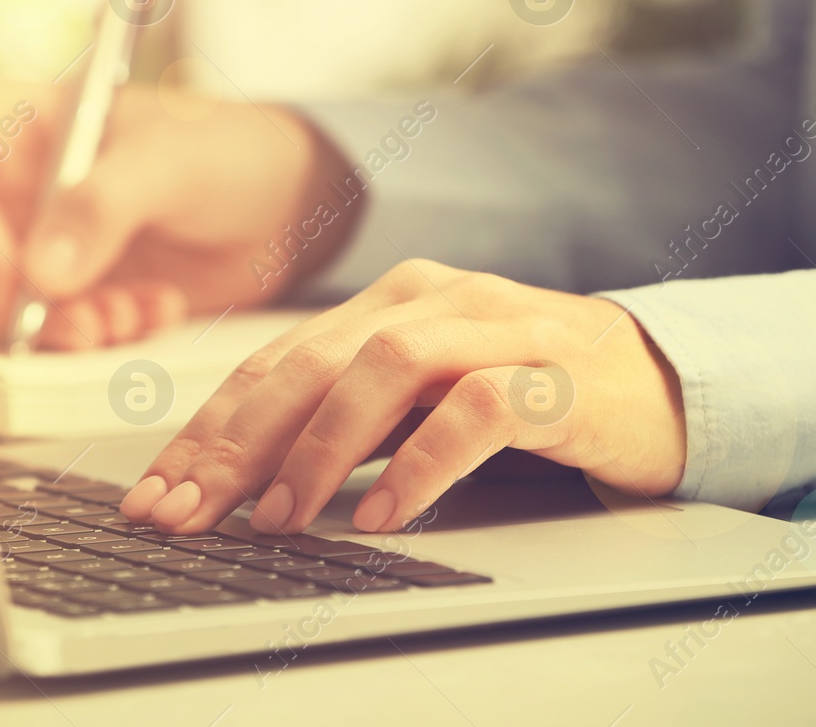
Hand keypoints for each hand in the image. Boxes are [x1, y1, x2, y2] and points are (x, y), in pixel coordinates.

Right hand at [0, 80, 358, 348]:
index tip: (12, 274)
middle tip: (79, 321)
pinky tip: (153, 311)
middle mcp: (13, 185)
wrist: (284, 204)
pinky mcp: (70, 293)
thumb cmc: (228, 149)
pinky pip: (50, 333)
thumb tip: (41, 271)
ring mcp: (37, 242)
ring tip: (128, 317)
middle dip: (16, 301)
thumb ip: (104, 206)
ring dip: (60, 327)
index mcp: (17, 120)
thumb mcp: (172, 162)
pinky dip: (97, 336)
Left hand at [118, 259, 686, 534]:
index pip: (278, 361)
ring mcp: (497, 328)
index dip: (210, 428)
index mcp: (390, 300)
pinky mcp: (554, 375)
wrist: (657, 383)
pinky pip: (477, 408)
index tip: (157, 492)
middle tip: (190, 511)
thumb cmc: (522, 394)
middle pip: (315, 360)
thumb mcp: (420, 401)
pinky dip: (423, 464)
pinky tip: (386, 514)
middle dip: (240, 440)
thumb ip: (347, 421)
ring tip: (281, 517)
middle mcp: (435, 298)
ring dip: (324, 446)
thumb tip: (246, 482)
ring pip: (388, 366)